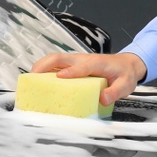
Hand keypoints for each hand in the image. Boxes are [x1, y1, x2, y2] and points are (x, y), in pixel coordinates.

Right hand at [29, 51, 147, 106]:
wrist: (126, 64)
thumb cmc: (124, 74)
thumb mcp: (126, 85)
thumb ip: (116, 92)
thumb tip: (103, 99)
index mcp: (96, 63)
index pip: (81, 66)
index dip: (71, 71)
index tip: (59, 77)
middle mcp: (83, 59)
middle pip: (59, 57)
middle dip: (44, 65)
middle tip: (32, 78)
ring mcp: (76, 61)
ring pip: (54, 59)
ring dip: (41, 67)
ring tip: (29, 80)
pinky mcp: (72, 65)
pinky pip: (56, 64)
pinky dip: (44, 70)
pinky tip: (37, 81)